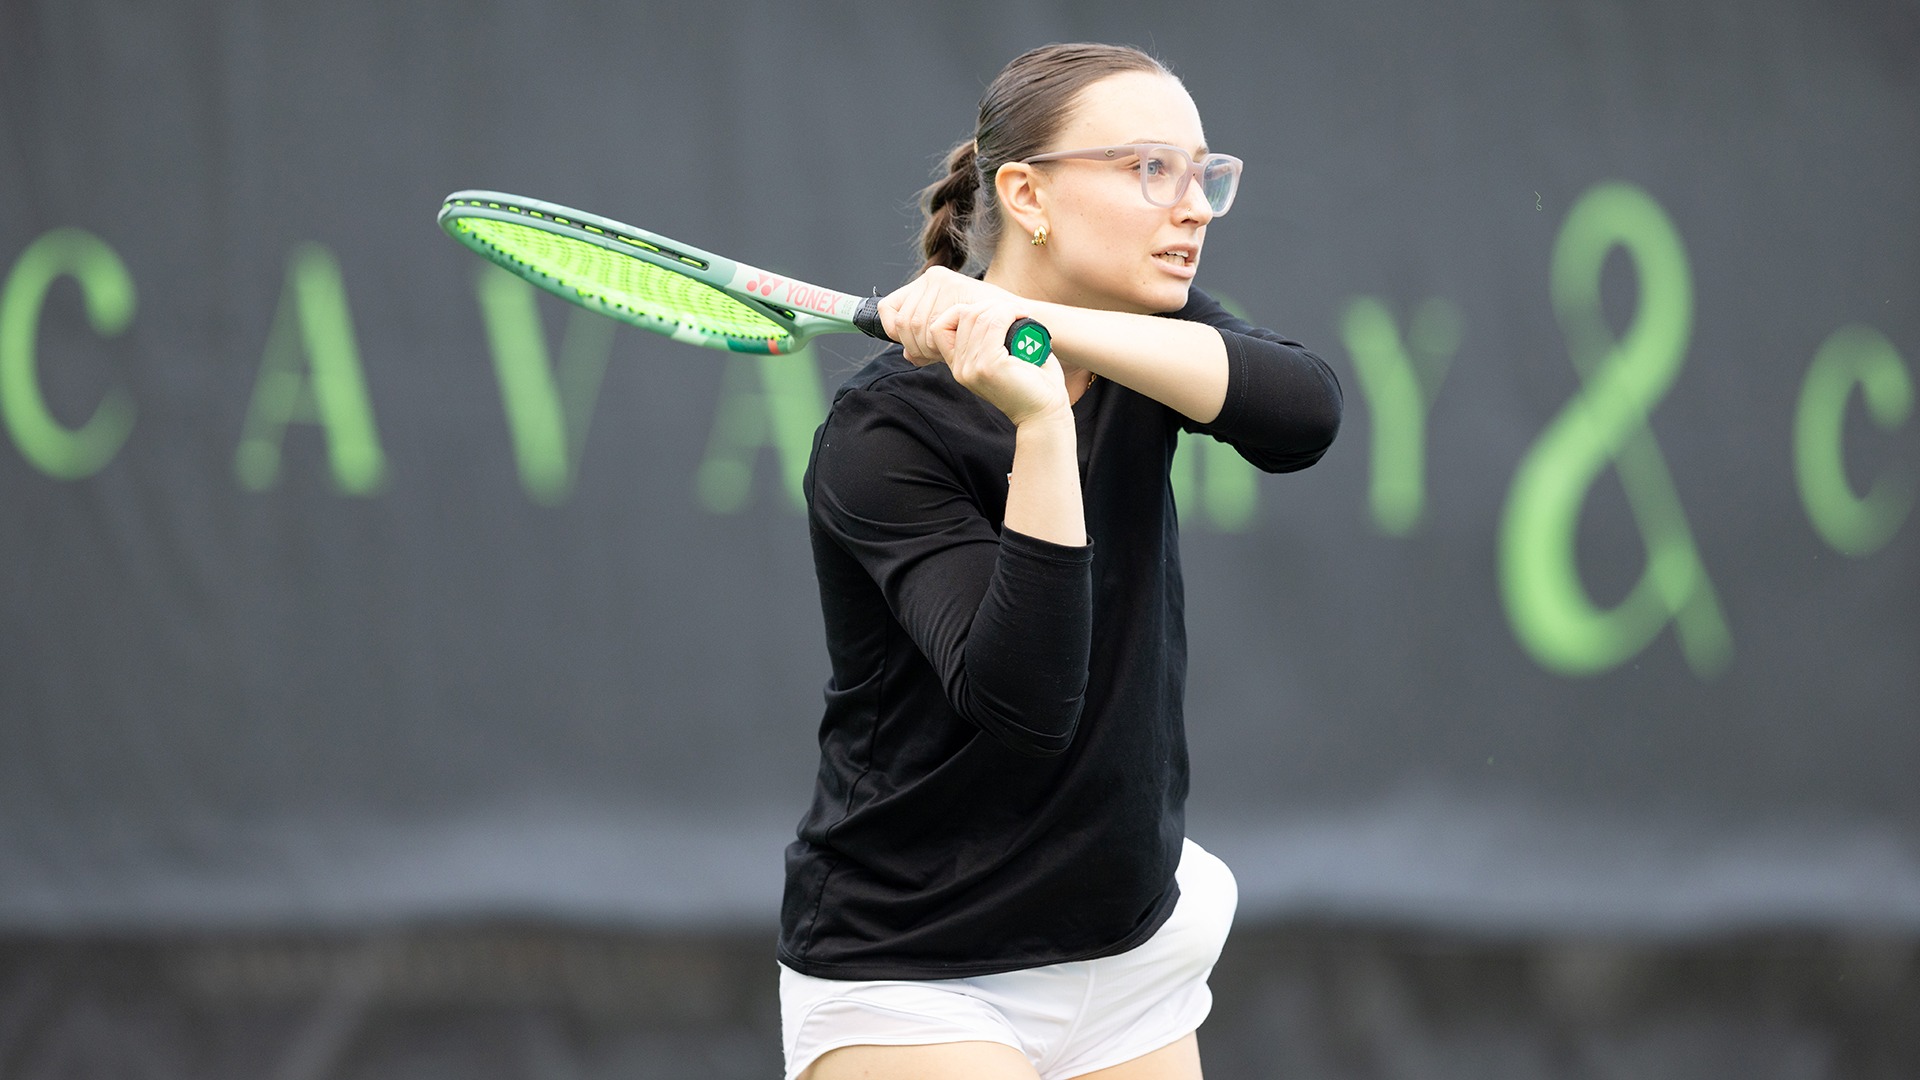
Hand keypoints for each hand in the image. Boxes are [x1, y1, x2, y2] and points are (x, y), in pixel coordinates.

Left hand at [878, 266, 1012, 363]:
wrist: (1024, 328)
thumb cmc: (991, 334)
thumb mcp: (954, 336)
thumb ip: (929, 343)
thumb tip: (906, 353)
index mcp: (926, 285)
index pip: (887, 309)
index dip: (893, 333)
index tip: (914, 350)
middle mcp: (930, 277)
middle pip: (899, 321)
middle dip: (913, 346)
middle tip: (935, 357)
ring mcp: (939, 279)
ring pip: (910, 325)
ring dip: (925, 348)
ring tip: (948, 353)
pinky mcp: (949, 285)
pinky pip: (927, 325)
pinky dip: (934, 344)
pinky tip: (950, 348)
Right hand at [933, 301, 1070, 426]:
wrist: (1044, 412)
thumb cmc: (1033, 383)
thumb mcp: (1003, 357)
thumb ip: (990, 338)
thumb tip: (991, 306)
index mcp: (959, 366)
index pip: (939, 327)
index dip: (962, 311)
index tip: (992, 314)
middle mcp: (960, 368)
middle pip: (961, 315)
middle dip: (988, 305)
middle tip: (1014, 312)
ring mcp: (972, 368)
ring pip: (977, 316)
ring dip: (1002, 307)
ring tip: (1020, 314)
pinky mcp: (989, 366)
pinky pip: (994, 323)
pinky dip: (1009, 312)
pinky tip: (1022, 316)